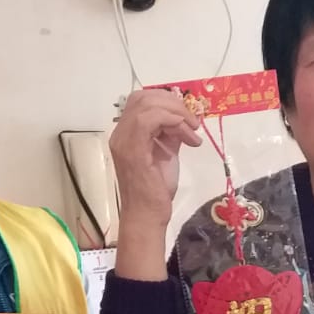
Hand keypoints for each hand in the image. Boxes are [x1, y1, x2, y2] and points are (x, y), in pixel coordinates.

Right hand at [110, 89, 202, 280]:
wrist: (147, 216)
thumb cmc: (156, 191)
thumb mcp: (166, 154)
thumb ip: (170, 134)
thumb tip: (182, 120)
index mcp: (126, 133)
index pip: (141, 101)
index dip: (166, 101)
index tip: (187, 118)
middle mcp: (120, 133)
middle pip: (142, 97)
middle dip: (173, 103)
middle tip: (193, 121)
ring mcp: (123, 140)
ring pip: (147, 104)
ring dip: (176, 113)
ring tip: (193, 131)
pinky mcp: (133, 149)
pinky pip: (150, 119)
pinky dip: (174, 122)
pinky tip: (189, 138)